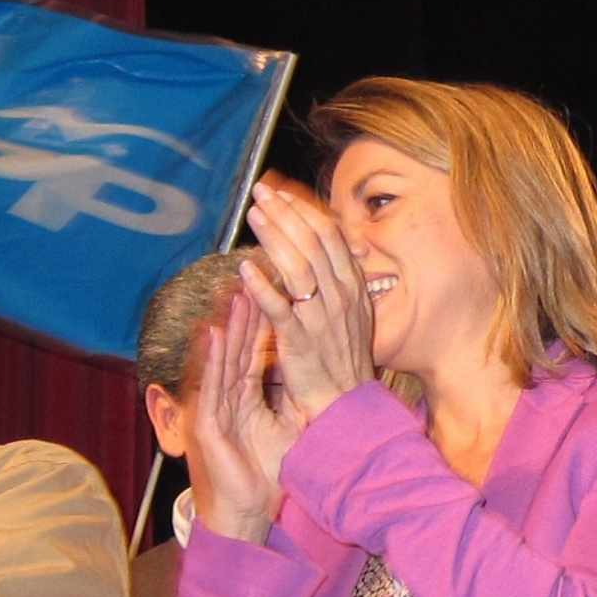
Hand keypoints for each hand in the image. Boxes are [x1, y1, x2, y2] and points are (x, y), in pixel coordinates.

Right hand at [189, 291, 303, 542]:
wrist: (241, 515)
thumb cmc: (260, 480)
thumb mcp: (283, 434)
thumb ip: (289, 406)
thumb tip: (309, 383)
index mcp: (241, 402)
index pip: (251, 356)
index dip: (260, 326)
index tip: (269, 295)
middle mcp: (224, 401)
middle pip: (235, 351)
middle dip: (243, 316)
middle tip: (249, 278)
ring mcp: (212, 411)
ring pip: (220, 362)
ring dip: (226, 328)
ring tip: (232, 294)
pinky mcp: (205, 426)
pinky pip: (210, 387)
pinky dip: (211, 360)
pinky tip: (215, 335)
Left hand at [244, 182, 374, 421]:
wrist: (346, 403)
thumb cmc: (343, 358)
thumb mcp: (351, 313)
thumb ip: (337, 280)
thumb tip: (322, 250)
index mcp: (352, 285)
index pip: (328, 235)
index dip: (303, 211)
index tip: (280, 194)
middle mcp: (340, 296)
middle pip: (312, 241)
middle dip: (285, 213)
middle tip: (260, 193)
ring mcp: (321, 317)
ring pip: (297, 267)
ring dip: (273, 237)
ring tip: (253, 216)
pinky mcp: (300, 341)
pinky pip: (280, 308)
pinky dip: (262, 287)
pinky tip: (244, 269)